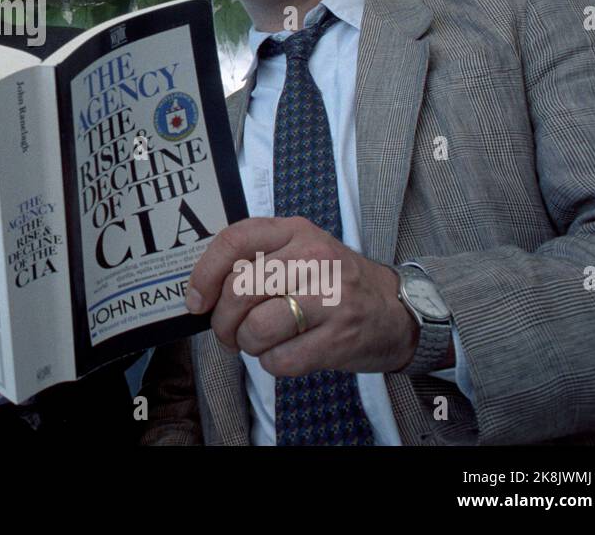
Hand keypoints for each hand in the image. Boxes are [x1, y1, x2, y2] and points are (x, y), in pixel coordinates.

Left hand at [184, 216, 419, 375]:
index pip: (234, 241)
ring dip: (247, 344)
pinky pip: (280, 360)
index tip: (196, 300)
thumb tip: (201, 291)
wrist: (397, 310)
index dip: (204, 274)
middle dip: (222, 321)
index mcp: (296, 231)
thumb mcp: (301, 251)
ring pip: (256, 328)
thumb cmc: (335, 283)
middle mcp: (313, 258)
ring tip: (259, 342)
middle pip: (239, 290)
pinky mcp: (339, 338)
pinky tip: (285, 352)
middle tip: (228, 332)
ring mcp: (329, 298)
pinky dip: (272, 363)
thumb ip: (257, 259)